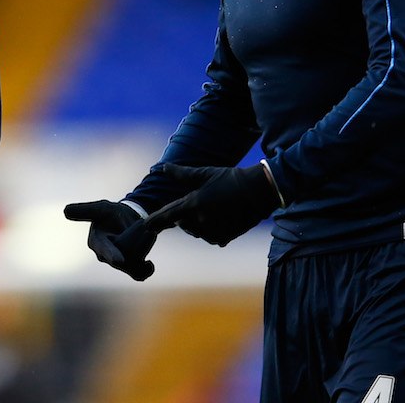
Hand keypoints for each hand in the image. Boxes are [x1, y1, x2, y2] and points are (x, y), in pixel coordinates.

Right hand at [63, 200, 155, 280]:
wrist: (128, 220)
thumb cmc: (111, 213)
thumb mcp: (100, 208)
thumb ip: (85, 211)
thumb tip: (65, 211)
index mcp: (96, 241)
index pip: (103, 249)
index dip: (111, 254)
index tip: (120, 260)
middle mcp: (105, 256)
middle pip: (121, 260)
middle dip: (136, 249)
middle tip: (149, 232)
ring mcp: (118, 263)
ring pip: (131, 267)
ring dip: (143, 255)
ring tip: (151, 237)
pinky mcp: (130, 267)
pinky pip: (137, 274)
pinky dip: (145, 271)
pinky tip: (149, 265)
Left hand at [144, 163, 280, 246]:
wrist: (259, 191)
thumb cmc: (230, 178)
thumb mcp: (205, 173)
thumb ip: (182, 173)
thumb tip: (163, 167)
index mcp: (194, 203)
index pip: (168, 215)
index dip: (155, 221)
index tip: (145, 226)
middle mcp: (201, 219)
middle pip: (183, 224)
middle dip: (185, 217)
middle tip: (200, 204)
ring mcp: (213, 230)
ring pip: (197, 232)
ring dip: (199, 224)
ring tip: (214, 209)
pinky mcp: (225, 238)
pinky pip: (211, 237)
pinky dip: (212, 230)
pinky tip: (223, 218)